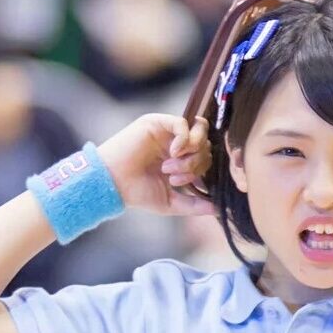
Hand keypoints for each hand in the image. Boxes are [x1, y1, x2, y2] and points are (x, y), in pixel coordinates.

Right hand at [97, 114, 215, 216]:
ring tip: (170, 166)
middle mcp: (176, 144)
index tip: (179, 184)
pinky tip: (173, 152)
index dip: (200, 171)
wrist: (113, 184)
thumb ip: (195, 205)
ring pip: (198, 132)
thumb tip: (219, 209)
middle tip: (173, 177)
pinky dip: (184, 139)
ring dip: (190, 154)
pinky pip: (182, 123)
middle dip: (194, 165)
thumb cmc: (138, 193)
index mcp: (180, 160)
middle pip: (205, 146)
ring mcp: (167, 132)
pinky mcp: (157, 123)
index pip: (206, 157)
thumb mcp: (172, 203)